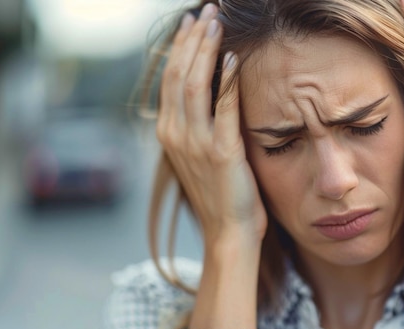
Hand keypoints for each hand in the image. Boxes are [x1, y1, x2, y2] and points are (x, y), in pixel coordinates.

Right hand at [156, 4, 266, 247]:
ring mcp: (196, 144)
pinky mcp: (221, 152)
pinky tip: (234, 57)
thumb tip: (211, 89)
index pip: (170, 79)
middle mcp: (175, 134)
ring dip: (206, 50)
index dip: (181, 48)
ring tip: (216, 23)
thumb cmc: (219, 193)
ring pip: (194, 84)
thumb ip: (199, 123)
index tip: (192, 23)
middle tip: (206, 11)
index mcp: (169, 133)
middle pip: (178, 75)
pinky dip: (227, 79)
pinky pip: (223, 107)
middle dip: (192, 39)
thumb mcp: (199, 154)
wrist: (227, 232)